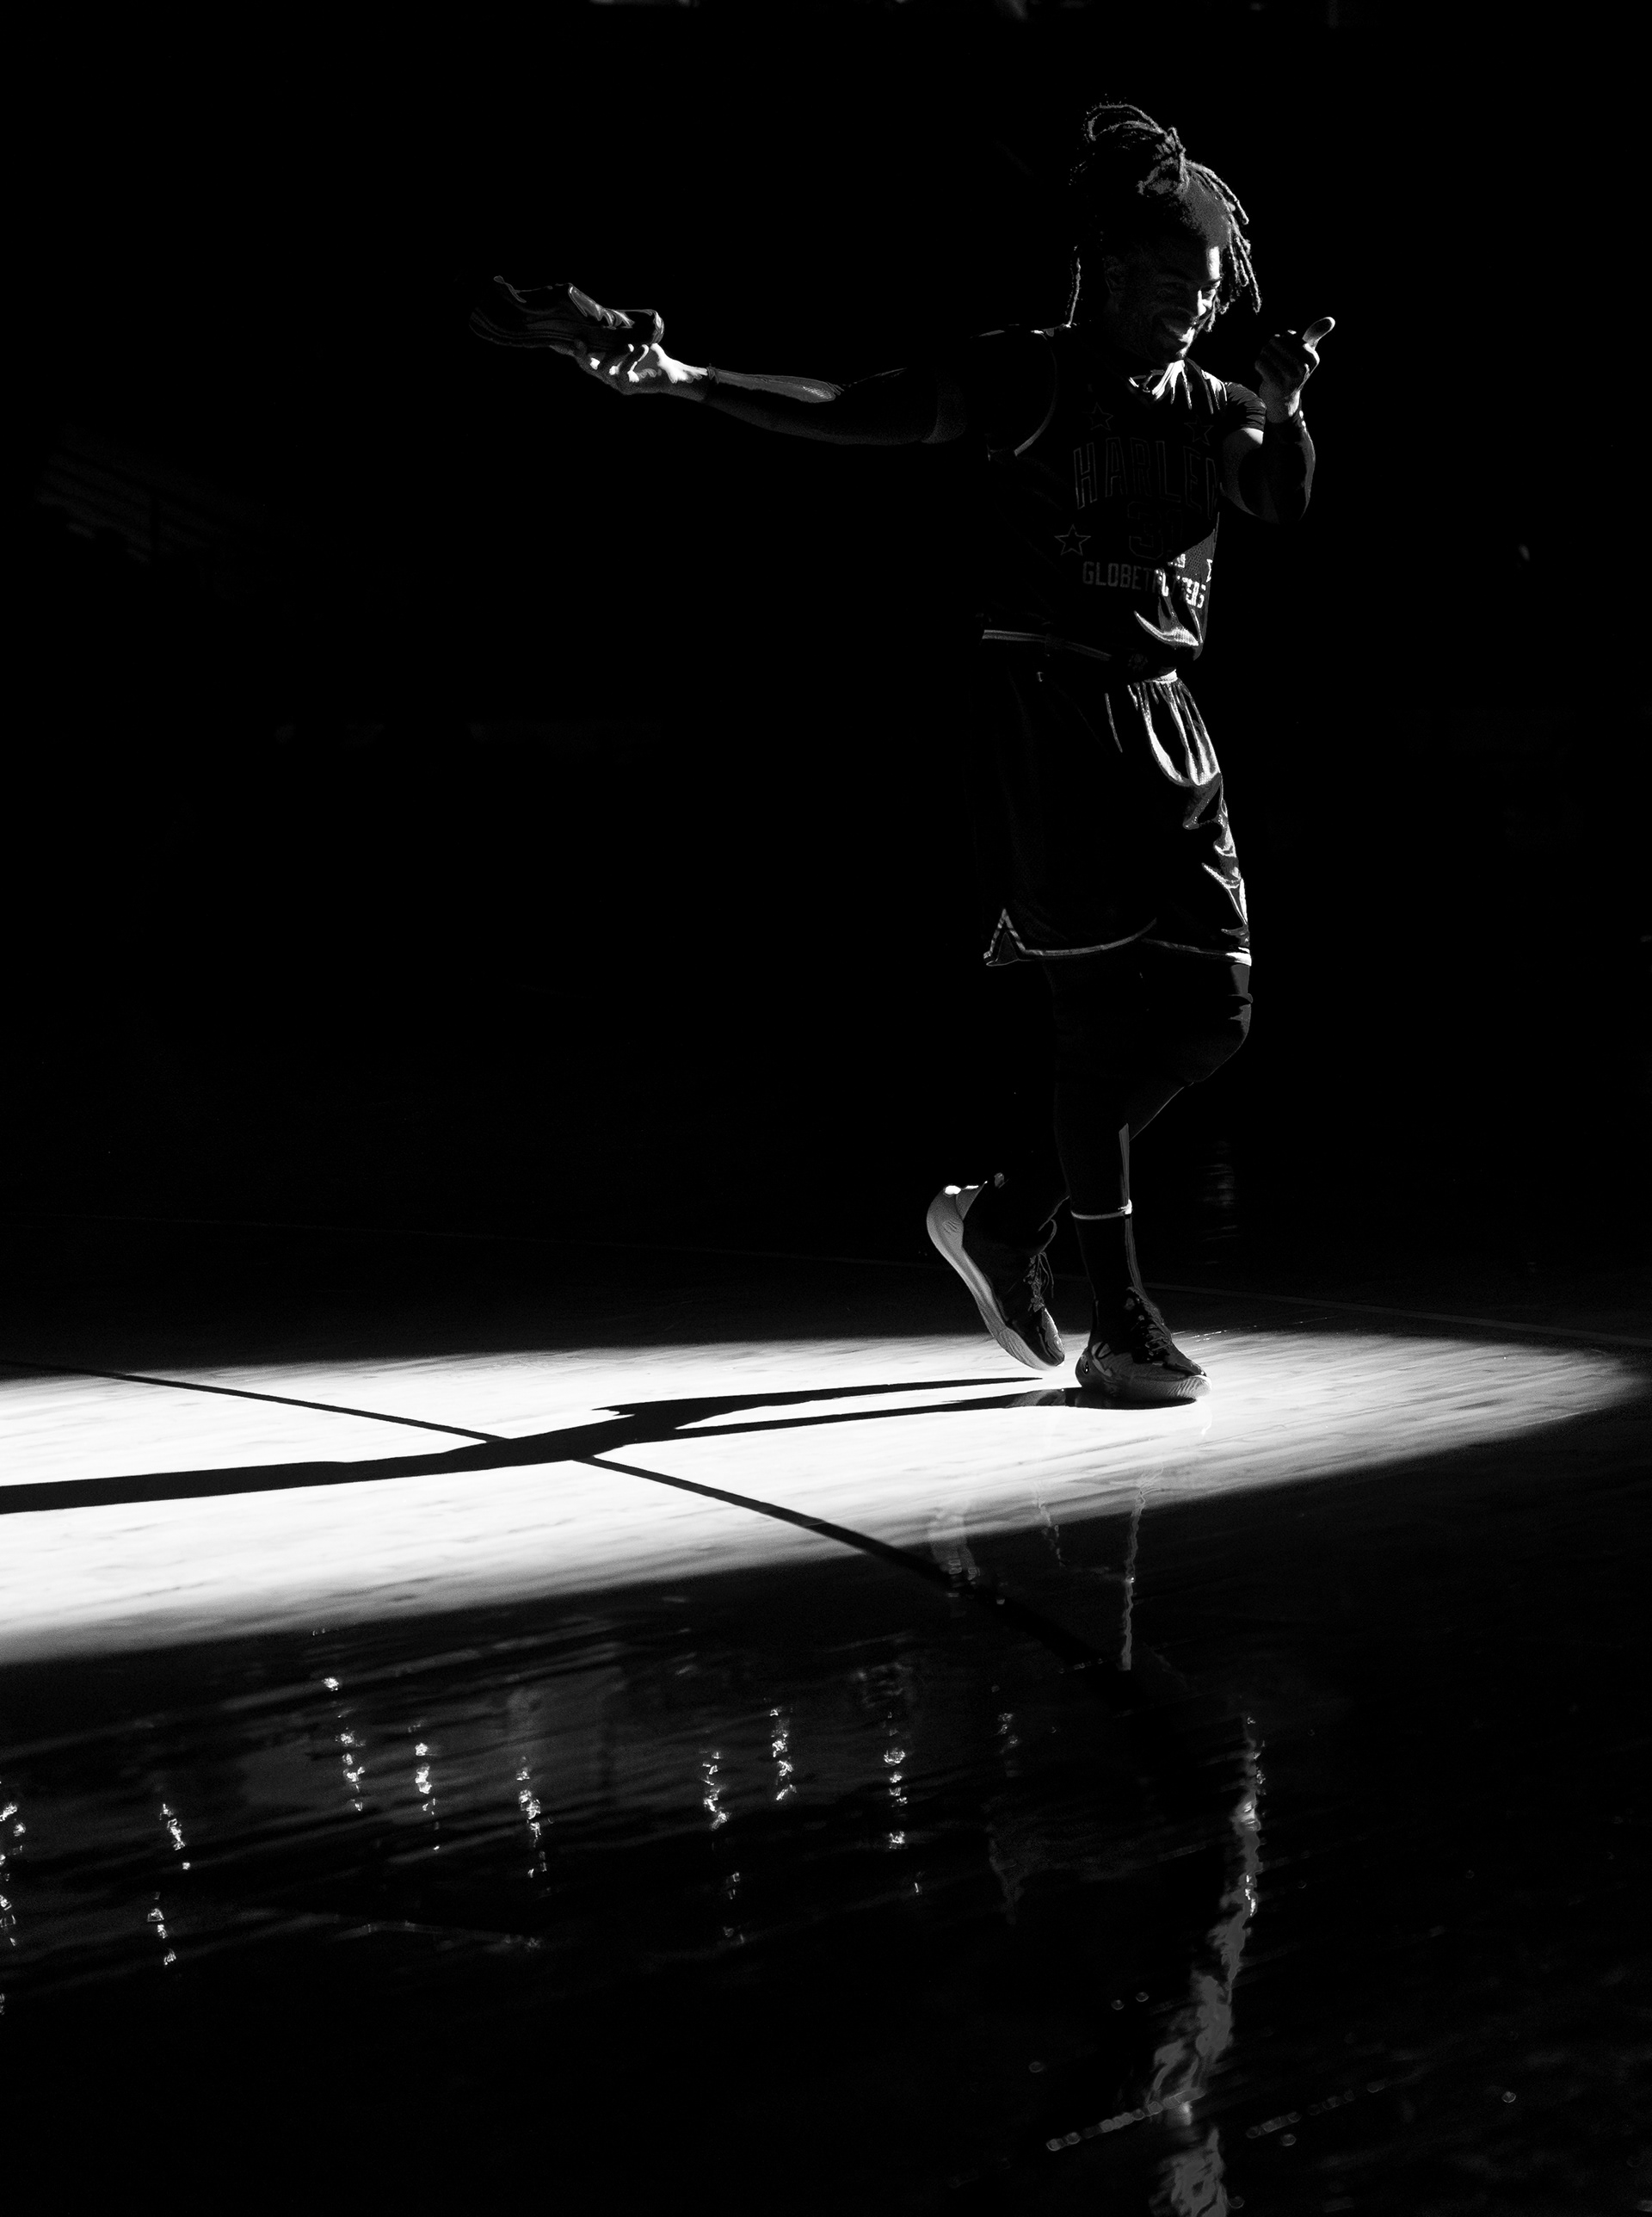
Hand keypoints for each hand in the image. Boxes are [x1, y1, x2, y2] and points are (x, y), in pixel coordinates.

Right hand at [566, 338, 701, 395]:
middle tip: (579, 341)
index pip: (582, 355)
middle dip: (580, 354)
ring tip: (628, 344)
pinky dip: (633, 358)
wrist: (666, 370)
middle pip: (586, 366)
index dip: (569, 349)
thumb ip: (616, 330)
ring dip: (615, 355)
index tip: (559, 339)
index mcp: (602, 361)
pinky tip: (642, 348)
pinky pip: (625, 371)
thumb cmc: (646, 352)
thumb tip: (604, 313)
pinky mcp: (627, 387)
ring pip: (605, 369)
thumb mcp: (629, 337)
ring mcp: (615, 382)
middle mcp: (605, 373)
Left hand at [1254, 315, 1333, 420]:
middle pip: (1276, 341)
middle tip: (1276, 358)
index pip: (1288, 335)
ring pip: (1267, 350)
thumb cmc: (1294, 369)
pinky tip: (1264, 371)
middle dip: (1271, 346)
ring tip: (1270, 364)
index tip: (1288, 351)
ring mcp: (1290, 378)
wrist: (1283, 399)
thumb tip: (1331, 320)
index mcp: (1313, 358)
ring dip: (1264, 355)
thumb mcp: (1308, 351)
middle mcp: (1304, 368)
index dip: (1283, 339)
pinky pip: (1260, 362)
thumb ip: (1316, 333)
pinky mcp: (1276, 385)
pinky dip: (1259, 364)